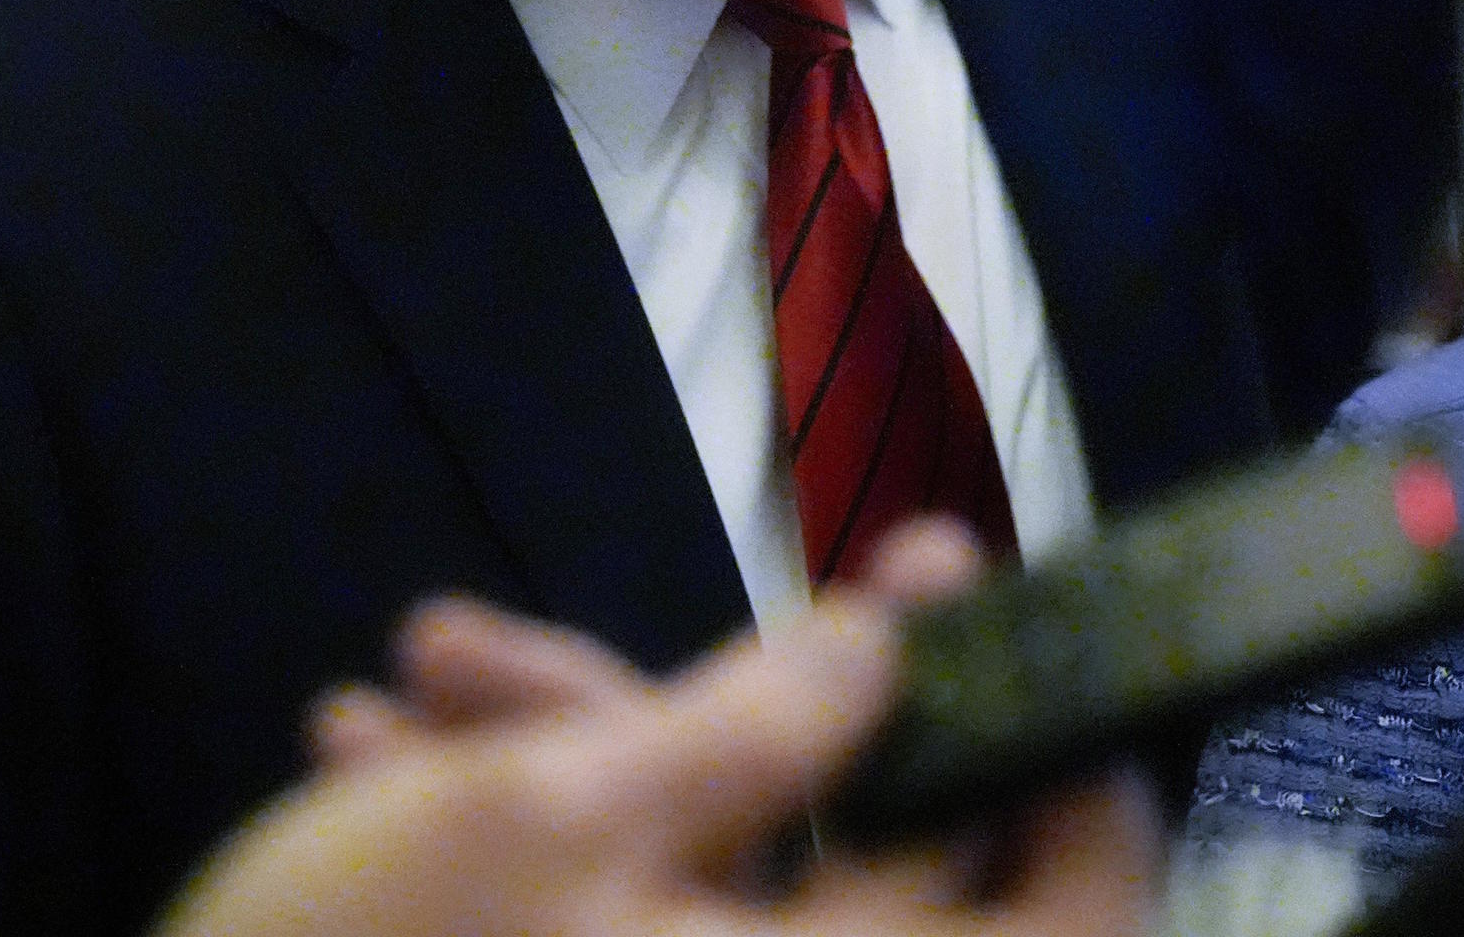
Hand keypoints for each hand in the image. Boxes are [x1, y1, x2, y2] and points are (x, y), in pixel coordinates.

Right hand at [161, 525, 1154, 936]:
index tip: (970, 614)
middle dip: (731, 706)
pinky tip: (375, 765)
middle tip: (699, 568)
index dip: (1064, 749)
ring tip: (422, 664)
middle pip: (869, 862)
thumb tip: (898, 641)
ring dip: (591, 758)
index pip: (1088, 896)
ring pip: (720, 890)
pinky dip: (541, 857)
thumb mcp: (549, 818)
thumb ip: (754, 719)